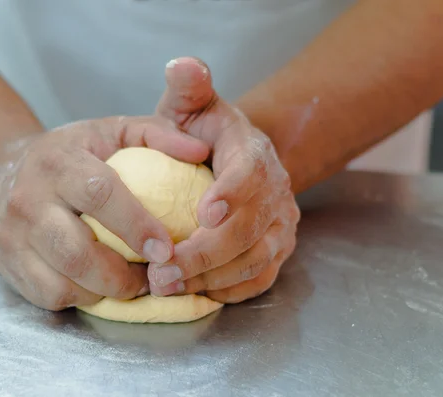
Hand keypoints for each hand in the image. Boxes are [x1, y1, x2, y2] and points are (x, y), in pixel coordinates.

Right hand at [0, 116, 209, 309]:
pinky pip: (49, 296)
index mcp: (58, 162)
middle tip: (153, 275)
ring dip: (106, 291)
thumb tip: (200, 151)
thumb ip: (156, 134)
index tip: (165, 248)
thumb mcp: (110, 131)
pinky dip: (81, 298)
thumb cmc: (72, 153)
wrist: (3, 169)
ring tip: (130, 281)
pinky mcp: (7, 263)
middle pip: (76, 251)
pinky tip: (99, 283)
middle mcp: (28, 199)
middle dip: (123, 274)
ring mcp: (13, 235)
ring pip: (63, 281)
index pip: (98, 194)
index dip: (136, 225)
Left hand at [148, 57, 299, 302]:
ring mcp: (279, 226)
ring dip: (211, 277)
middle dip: (207, 252)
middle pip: (250, 228)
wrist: (234, 161)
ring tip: (167, 285)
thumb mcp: (194, 106)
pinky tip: (195, 293)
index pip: (251, 172)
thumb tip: (182, 65)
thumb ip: (189, 86)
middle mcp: (275, 191)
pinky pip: (259, 278)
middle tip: (163, 269)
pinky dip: (229, 290)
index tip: (203, 213)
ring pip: (254, 259)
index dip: (232, 192)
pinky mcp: (275, 251)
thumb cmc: (204, 135)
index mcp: (253, 152)